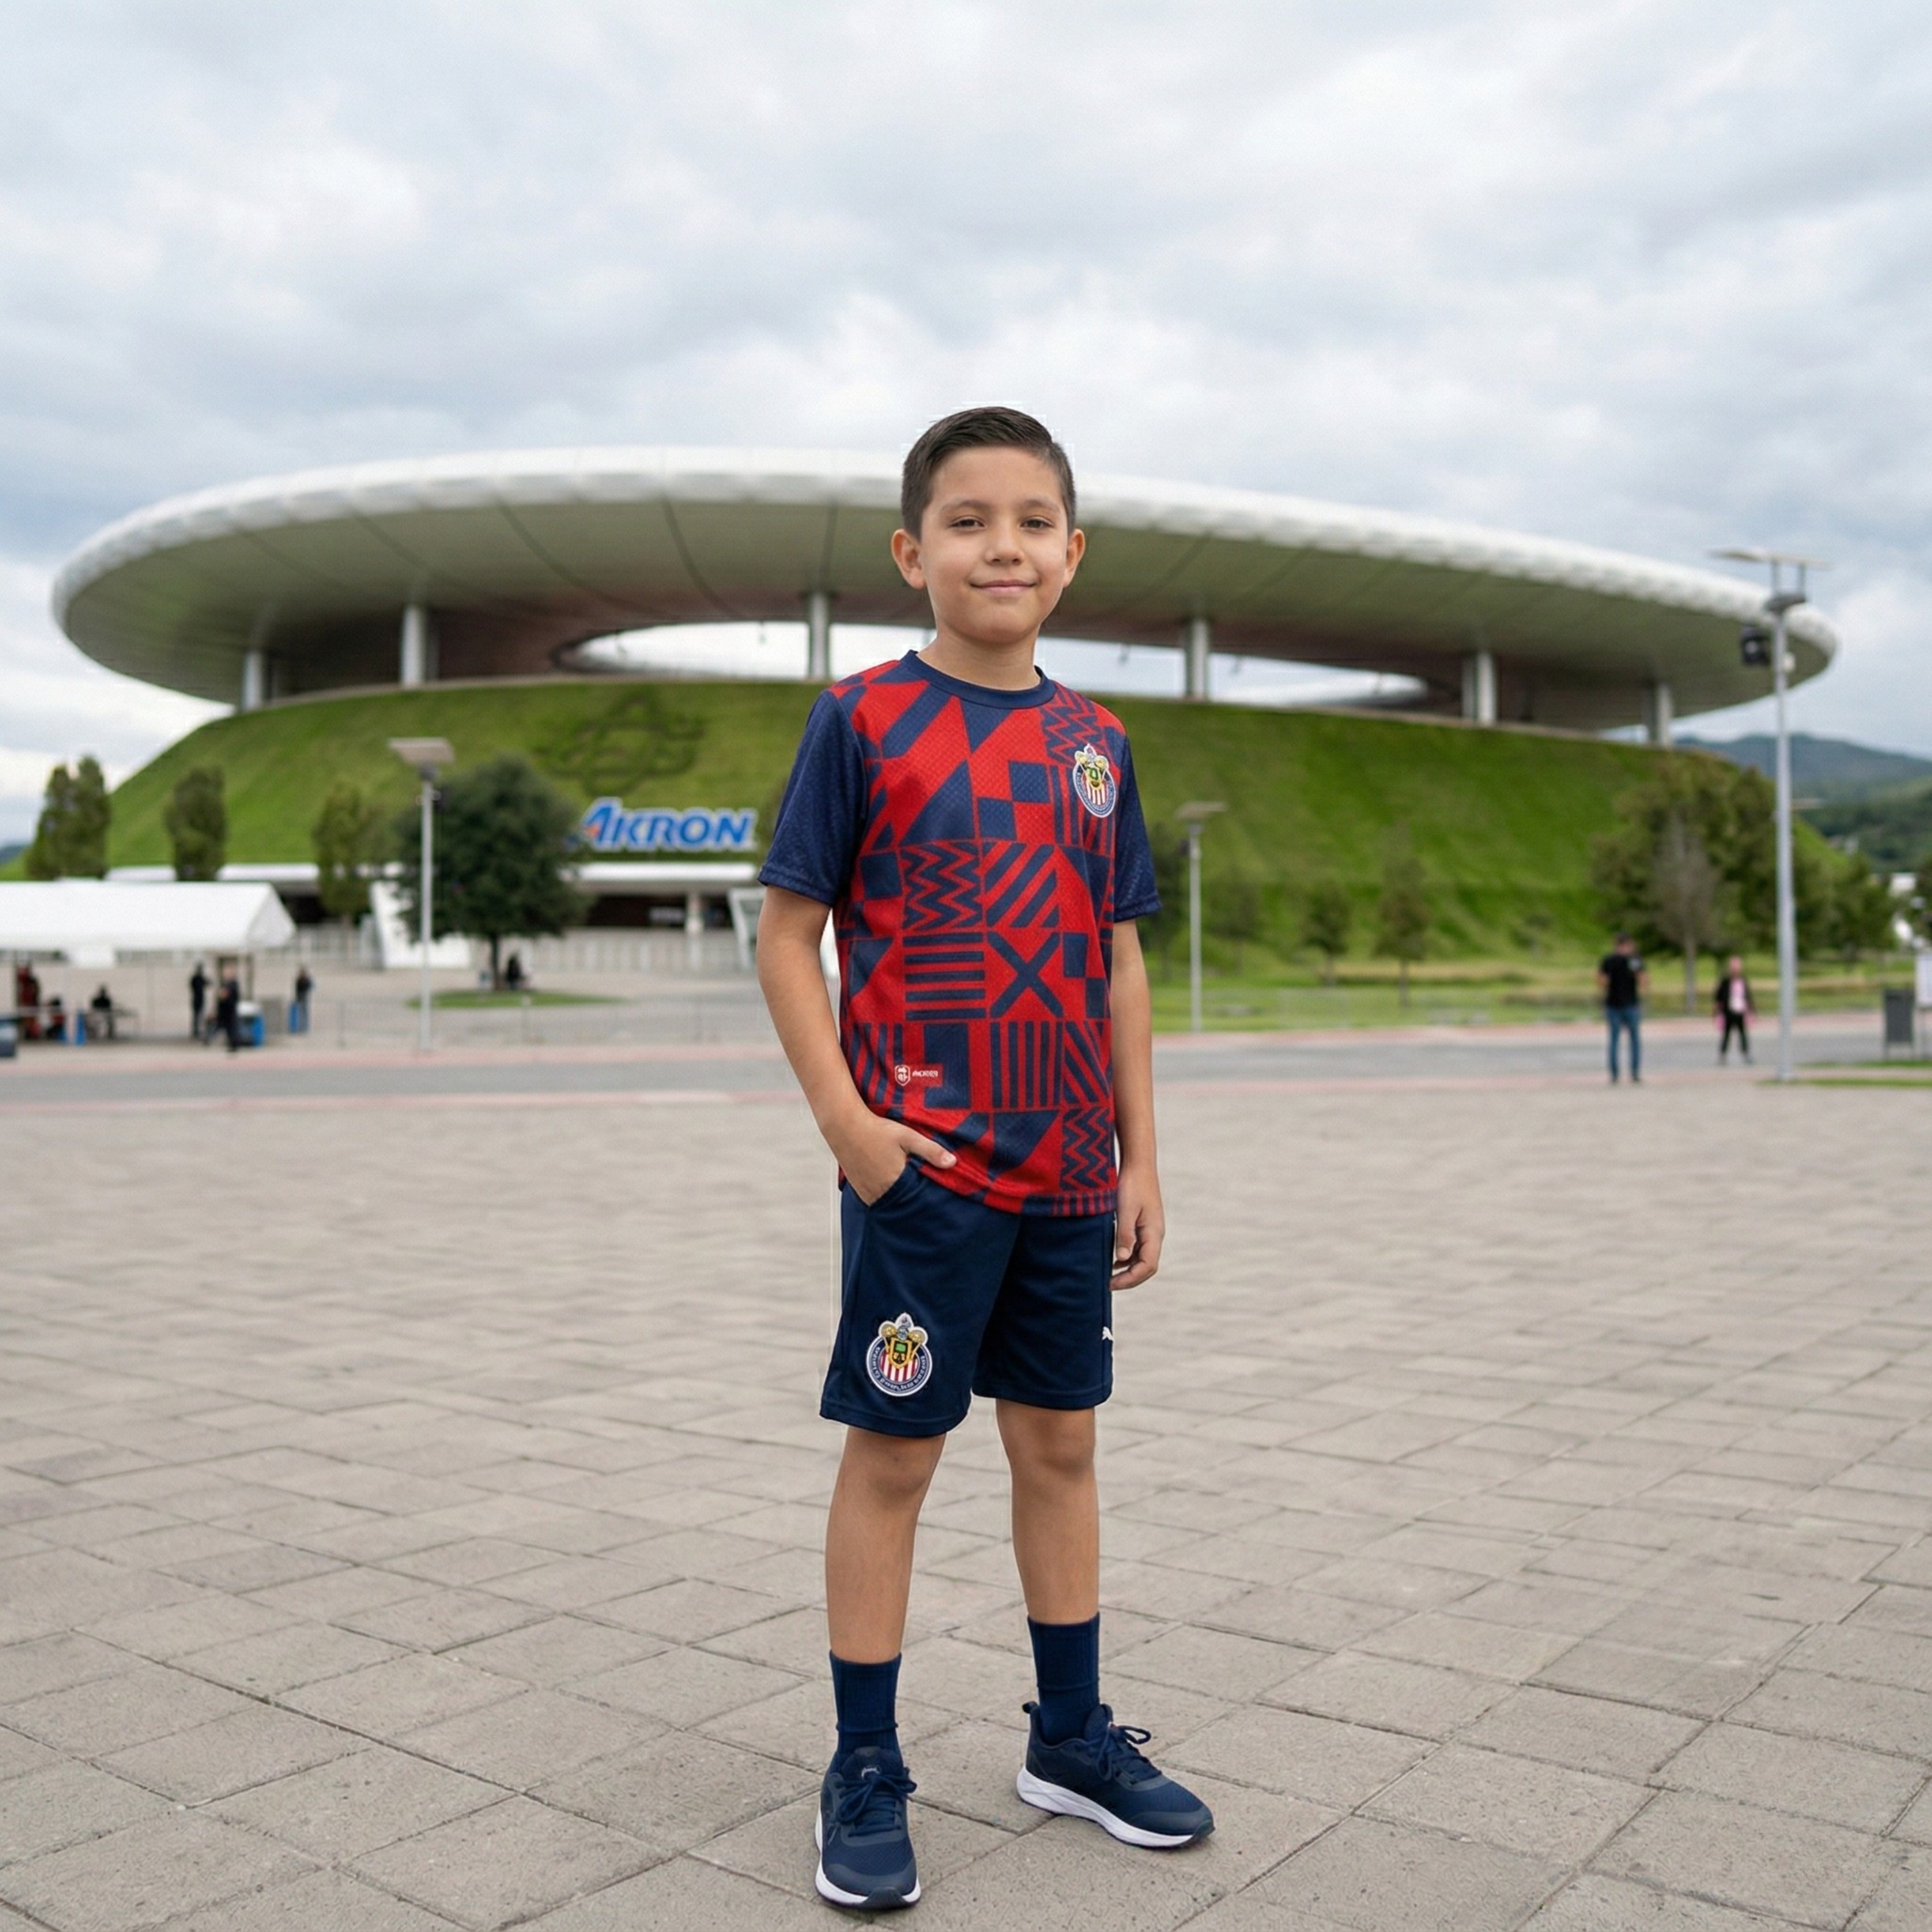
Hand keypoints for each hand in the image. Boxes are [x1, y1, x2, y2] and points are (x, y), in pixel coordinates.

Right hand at [828, 1107, 955, 1205]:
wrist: (844, 1126)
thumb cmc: (877, 1130)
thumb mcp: (907, 1136)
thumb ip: (930, 1151)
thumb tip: (953, 1163)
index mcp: (895, 1181)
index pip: (917, 1198)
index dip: (926, 1198)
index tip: (935, 1197)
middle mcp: (879, 1191)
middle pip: (902, 1204)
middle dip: (912, 1201)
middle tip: (922, 1196)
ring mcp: (866, 1192)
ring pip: (888, 1203)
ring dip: (897, 1200)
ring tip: (906, 1192)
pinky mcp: (858, 1189)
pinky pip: (875, 1200)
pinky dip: (883, 1197)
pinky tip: (889, 1189)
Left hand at [1111, 1160, 1163, 1289]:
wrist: (1138, 1163)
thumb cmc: (1132, 1184)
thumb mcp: (1125, 1210)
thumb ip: (1124, 1235)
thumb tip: (1122, 1260)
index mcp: (1154, 1233)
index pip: (1147, 1267)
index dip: (1130, 1280)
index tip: (1110, 1284)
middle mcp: (1155, 1234)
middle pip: (1147, 1266)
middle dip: (1129, 1278)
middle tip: (1108, 1284)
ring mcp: (1151, 1229)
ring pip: (1143, 1258)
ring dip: (1128, 1269)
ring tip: (1108, 1274)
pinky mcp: (1144, 1224)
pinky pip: (1139, 1248)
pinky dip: (1127, 1257)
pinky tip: (1114, 1258)